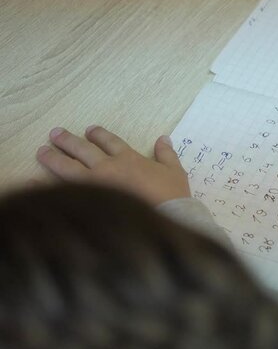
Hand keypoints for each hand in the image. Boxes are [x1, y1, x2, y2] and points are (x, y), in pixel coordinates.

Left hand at [36, 126, 190, 204]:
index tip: (89, 130)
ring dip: (54, 156)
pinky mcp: (88, 201)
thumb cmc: (172, 196)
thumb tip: (164, 138)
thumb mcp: (175, 172)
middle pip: (84, 149)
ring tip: (42, 151)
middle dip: (68, 141)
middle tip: (55, 134)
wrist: (166, 218)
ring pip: (68, 166)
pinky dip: (44, 185)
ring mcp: (95, 184)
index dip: (99, 134)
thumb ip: (166, 154)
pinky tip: (32, 180)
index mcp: (129, 158)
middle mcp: (108, 167)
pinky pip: (61, 190)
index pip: (110, 141)